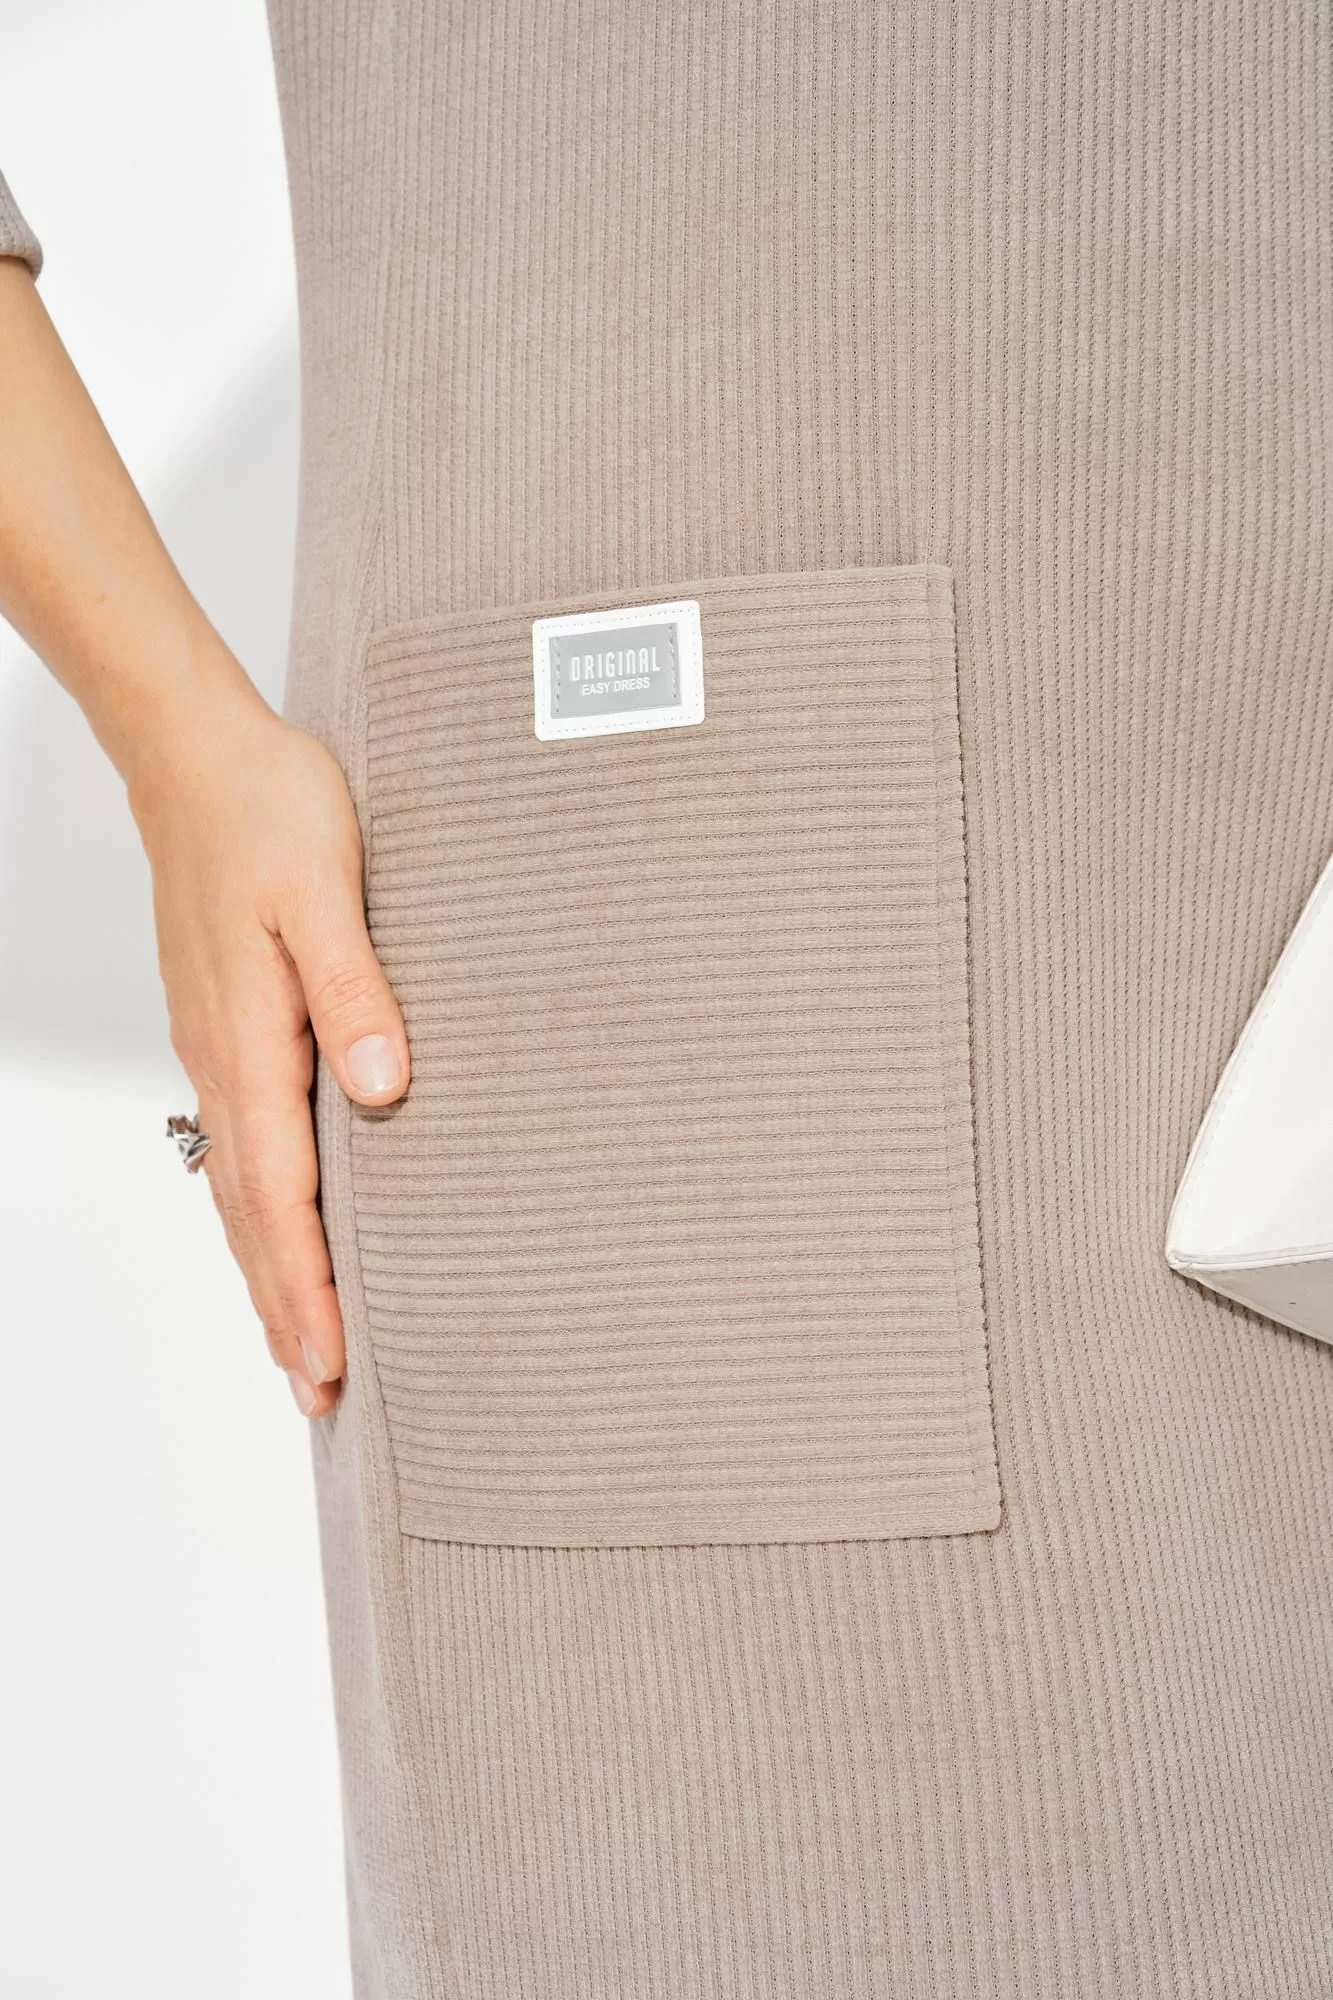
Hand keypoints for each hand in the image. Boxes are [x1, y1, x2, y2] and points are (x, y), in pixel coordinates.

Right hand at [131, 683, 409, 1416]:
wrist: (198, 756)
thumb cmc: (267, 810)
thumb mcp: (325, 890)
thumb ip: (356, 990)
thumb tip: (385, 1088)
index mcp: (253, 1040)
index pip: (284, 1195)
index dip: (308, 1287)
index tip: (331, 1366)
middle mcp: (225, 1061)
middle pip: (253, 1215)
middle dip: (286, 1309)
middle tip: (319, 1398)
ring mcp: (218, 1048)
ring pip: (241, 1188)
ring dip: (271, 1271)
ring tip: (296, 1344)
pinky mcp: (226, 1027)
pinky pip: (242, 1146)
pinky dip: (261, 1211)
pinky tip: (279, 1226)